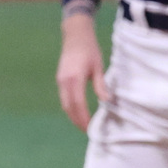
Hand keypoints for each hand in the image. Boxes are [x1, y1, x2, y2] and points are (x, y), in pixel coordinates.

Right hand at [56, 12, 108, 130]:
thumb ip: (101, 85)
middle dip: (77, 120)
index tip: (90, 128)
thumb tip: (107, 101)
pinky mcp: (61, 79)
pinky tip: (79, 112)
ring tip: (83, 125)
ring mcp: (60, 80)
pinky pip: (64, 98)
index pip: (78, 104)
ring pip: (65, 103)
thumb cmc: (90, 50)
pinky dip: (70, 107)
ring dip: (73, 115)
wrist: (76, 36)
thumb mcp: (99, 67)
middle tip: (87, 131)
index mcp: (74, 79)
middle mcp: (64, 82)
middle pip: (68, 107)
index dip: (83, 118)